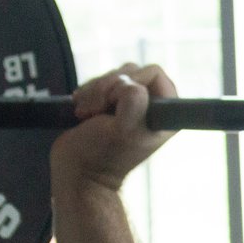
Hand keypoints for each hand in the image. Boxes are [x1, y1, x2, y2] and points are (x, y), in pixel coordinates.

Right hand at [50, 63, 178, 193]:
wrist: (78, 172)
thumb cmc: (102, 155)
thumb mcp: (124, 130)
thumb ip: (134, 101)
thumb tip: (128, 84)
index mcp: (165, 114)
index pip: (154, 73)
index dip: (131, 81)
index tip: (115, 104)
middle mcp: (152, 107)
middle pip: (131, 71)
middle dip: (107, 88)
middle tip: (98, 112)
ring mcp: (131, 104)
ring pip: (114, 74)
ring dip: (95, 91)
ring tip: (88, 114)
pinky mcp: (111, 104)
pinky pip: (100, 81)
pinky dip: (88, 92)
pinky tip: (83, 111)